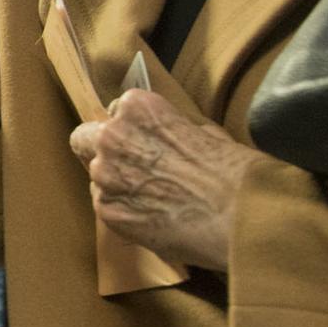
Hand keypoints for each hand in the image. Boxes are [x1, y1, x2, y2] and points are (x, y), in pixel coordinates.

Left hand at [68, 89, 265, 270]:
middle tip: (134, 170)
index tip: (144, 145)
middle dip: (104, 152)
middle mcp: (112, 136)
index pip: (114, 112)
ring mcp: (105, 176)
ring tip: (153, 201)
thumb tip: (167, 136)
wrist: (241, 215)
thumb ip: (172, 128)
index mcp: (136, 107)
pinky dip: (124, 212)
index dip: (130, 130)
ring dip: (117, 185)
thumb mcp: (205, 131)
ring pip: (97, 177)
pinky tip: (152, 219)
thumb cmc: (233, 171)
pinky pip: (106, 207)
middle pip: (86, 139)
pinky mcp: (108, 212)